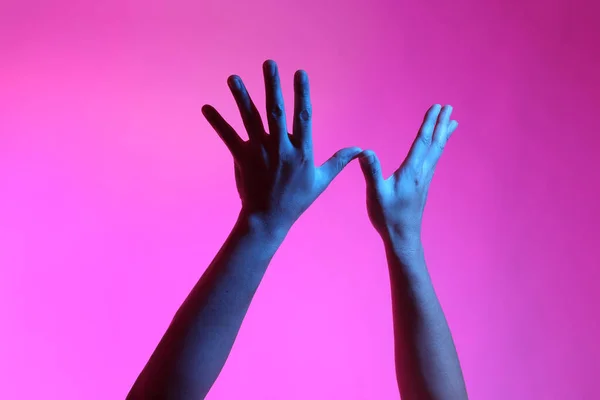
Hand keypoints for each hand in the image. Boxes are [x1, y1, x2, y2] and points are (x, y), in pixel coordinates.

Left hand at [202, 60, 361, 232]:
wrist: (268, 219)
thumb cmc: (297, 200)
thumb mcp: (321, 180)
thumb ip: (339, 161)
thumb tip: (360, 149)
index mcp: (301, 152)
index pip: (303, 117)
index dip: (302, 94)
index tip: (300, 72)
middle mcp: (280, 149)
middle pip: (275, 111)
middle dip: (272, 86)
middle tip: (269, 63)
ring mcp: (260, 153)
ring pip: (250, 120)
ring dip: (241, 97)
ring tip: (233, 78)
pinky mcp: (242, 159)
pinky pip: (228, 136)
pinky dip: (217, 122)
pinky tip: (207, 107)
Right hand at [358, 104, 457, 246]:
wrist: (403, 237)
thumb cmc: (388, 217)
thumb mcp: (376, 193)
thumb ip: (372, 171)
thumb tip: (365, 151)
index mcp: (412, 172)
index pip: (422, 141)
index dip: (429, 123)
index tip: (437, 106)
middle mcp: (422, 173)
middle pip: (435, 143)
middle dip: (441, 124)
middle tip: (449, 107)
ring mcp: (424, 179)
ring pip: (437, 151)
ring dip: (443, 135)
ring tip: (452, 122)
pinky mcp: (423, 185)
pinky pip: (434, 160)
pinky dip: (438, 148)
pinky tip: (437, 148)